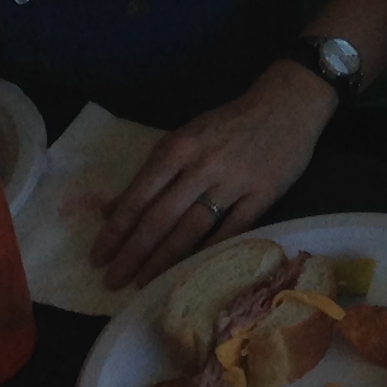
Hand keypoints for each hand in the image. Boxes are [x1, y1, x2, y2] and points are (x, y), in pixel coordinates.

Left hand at [92, 60, 331, 286]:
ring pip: (191, 229)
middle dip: (133, 253)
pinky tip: (189, 272)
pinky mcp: (263, 194)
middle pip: (160, 218)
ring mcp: (235, 181)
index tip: (98, 257)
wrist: (288, 103)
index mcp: (179, 147)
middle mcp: (203, 165)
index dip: (116, 231)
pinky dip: (209, 252)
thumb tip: (111, 211)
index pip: (138, 197)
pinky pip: (231, 230)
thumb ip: (151, 174)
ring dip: (162, 260)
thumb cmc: (229, 122)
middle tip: (112, 281)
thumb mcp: (185, 137)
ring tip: (142, 283)